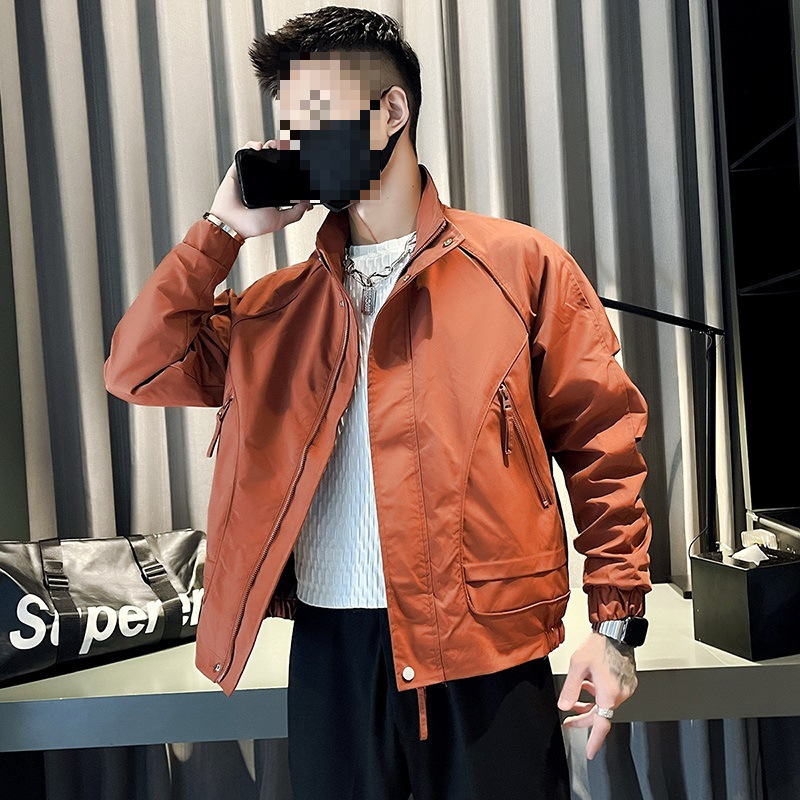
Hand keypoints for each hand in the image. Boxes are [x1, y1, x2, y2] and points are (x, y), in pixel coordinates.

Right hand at [208, 139, 314, 240]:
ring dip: (271, 146)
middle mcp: (262, 182)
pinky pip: (245, 151)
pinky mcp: (238, 169)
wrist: (231, 222)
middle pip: (275, 161)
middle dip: (284, 152)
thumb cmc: (252, 224)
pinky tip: (260, 148)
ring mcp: (251, 175)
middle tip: (290, 149)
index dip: (293, 166)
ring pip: (262, 154)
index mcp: (273, 193)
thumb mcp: (280, 220)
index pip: (286, 175)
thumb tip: (308, 204)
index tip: (302, 160)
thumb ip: (295, 213)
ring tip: (276, 146)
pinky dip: (252, 145)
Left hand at [557, 631, 638, 759]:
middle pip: (601, 714)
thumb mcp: (577, 666)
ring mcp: (625, 688)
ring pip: (605, 704)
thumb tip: (563, 707)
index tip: (589, 752)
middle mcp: (620, 694)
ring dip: (589, 704)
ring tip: (574, 702)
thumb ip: (570, 688)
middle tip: (569, 722)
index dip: (594, 741)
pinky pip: (610, 695)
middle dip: (583, 718)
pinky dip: (598, 695)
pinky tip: (587, 686)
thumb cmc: (599, 644)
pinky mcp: (626, 681)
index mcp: (609, 694)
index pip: (601, 725)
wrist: (616, 630)